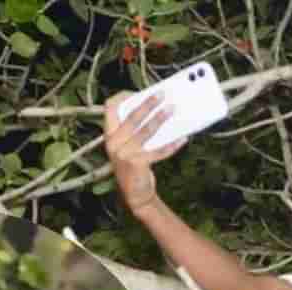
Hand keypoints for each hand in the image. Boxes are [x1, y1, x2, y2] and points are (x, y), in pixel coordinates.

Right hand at [103, 91, 187, 214]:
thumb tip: (154, 109)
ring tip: (173, 109)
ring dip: (161, 118)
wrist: (135, 195)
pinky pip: (158, 150)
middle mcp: (114, 143)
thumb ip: (135, 130)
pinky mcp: (137, 163)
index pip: (109, 108)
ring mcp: (124, 154)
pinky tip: (182, 138)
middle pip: (131, 116)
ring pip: (146, 130)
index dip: (122, 97)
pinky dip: (172, 144)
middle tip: (162, 95)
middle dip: (148, 103)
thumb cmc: (134, 167)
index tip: (136, 92)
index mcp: (109, 135)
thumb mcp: (128, 146)